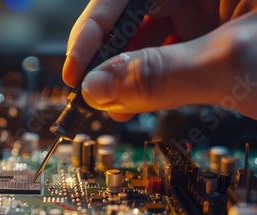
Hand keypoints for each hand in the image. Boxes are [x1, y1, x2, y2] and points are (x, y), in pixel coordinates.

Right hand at [63, 0, 256, 120]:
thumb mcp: (231, 64)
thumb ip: (160, 75)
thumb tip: (99, 88)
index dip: (94, 28)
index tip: (76, 69)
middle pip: (132, 17)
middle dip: (108, 57)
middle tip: (91, 92)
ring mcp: (210, 15)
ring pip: (148, 40)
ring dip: (125, 76)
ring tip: (112, 105)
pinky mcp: (213, 42)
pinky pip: (169, 60)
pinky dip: (150, 84)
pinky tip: (137, 103)